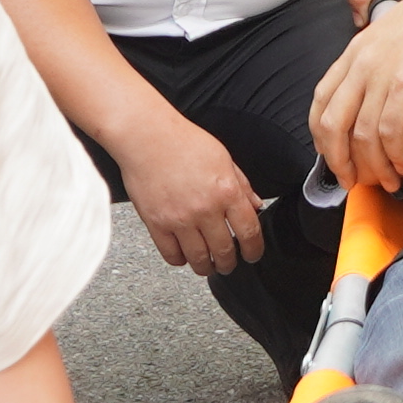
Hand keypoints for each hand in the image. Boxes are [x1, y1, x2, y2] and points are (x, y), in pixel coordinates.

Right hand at [116, 103, 264, 275]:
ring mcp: (180, 219)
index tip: (252, 255)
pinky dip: (180, 260)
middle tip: (228, 264)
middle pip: (224, 251)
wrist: (146, 136)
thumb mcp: (223, 159)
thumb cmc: (183, 142)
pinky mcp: (156, 224)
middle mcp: (205, 208)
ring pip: (198, 259)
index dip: (254, 250)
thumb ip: (242, 186)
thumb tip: (256, 206)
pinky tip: (183, 255)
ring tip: (207, 264)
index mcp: (227, 191)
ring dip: (206, 267)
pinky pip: (171, 255)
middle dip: (229, 263)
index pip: (249, 232)